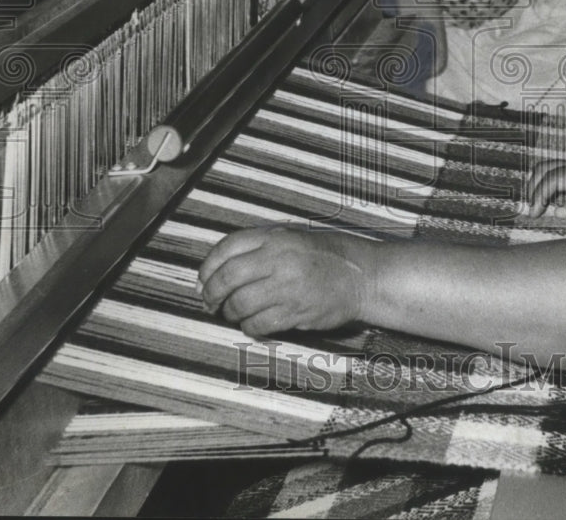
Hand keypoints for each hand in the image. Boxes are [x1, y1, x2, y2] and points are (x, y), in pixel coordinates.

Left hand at [197, 226, 368, 336]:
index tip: (203, 279)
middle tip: (210, 303)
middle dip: (212, 294)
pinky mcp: (295, 311)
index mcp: (276, 237)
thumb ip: (258, 248)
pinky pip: (259, 324)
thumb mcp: (292, 237)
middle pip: (228, 278)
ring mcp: (287, 287)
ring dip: (230, 313)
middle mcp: (279, 259)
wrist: (362, 275)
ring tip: (233, 313)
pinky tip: (253, 324)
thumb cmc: (326, 255)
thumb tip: (216, 271)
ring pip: (240, 305)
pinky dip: (249, 327)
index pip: (228, 247)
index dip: (208, 266)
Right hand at [523, 158, 565, 223]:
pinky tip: (554, 201)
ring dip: (540, 185)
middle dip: (534, 186)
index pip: (552, 179)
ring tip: (539, 205)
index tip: (534, 213)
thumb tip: (561, 209)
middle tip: (532, 209)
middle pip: (546, 167)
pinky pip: (561, 174)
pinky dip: (550, 185)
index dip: (539, 195)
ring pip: (551, 168)